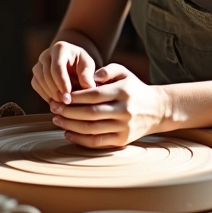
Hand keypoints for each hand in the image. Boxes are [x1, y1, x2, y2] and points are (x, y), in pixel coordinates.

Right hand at [31, 41, 96, 104]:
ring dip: (51, 94)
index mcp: (60, 48)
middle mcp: (46, 54)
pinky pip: (36, 85)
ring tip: (63, 102)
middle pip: (47, 74)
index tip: (69, 93)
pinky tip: (56, 100)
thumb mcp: (88, 65)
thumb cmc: (81, 64)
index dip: (62, 81)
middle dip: (56, 90)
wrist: (71, 63)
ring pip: (39, 80)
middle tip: (66, 101)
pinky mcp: (35, 74)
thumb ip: (87, 75)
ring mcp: (38, 64)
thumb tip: (89, 87)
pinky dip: (45, 94)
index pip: (57, 66)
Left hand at [49, 64, 168, 148]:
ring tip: (57, 120)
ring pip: (91, 129)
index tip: (60, 96)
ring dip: (70, 125)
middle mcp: (124, 110)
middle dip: (68, 111)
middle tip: (54, 108)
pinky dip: (80, 139)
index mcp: (123, 91)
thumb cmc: (134, 89)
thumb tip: (92, 75)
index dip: (74, 97)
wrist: (157, 109)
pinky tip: (68, 133)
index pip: (94, 95)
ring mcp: (124, 127)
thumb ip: (108, 70)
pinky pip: (97, 142)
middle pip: (90, 113)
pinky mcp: (122, 140)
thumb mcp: (125, 73)